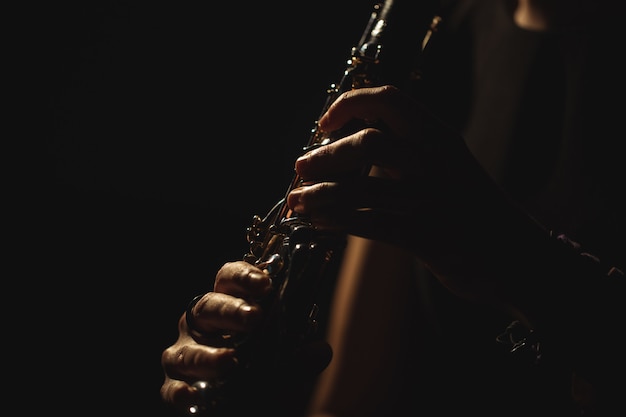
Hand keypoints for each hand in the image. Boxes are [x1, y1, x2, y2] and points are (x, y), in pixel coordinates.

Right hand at [160, 261, 331, 415]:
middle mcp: (201, 326)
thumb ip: (301, 358)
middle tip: (254, 316)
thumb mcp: (289, 367)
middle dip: (230, 310)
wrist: (253, 408)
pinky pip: (172, 387)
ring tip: (231, 360)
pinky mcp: (174, 386)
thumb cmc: (266, 376)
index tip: (266, 284)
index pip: (228, 279)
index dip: (244, 276)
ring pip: (187, 350)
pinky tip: (194, 395)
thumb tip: (320, 350)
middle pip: (207, 307)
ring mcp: (185, 355)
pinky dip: (181, 391)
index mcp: (228, 307)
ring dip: (208, 355)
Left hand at [287, 85, 534, 300]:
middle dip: (325, 156)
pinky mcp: (427, 238)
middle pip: (368, 143)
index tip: (324, 123)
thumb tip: (349, 146)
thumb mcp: (449, 167)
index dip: (350, 104)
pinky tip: (318, 224)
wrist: (521, 258)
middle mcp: (436, 163)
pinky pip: (368, 225)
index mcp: (441, 138)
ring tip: (297, 200)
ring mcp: (432, 200)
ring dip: (320, 194)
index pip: (389, 100)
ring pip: (361, 188)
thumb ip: (408, 153)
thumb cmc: (473, 210)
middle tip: (299, 168)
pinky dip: (336, 222)